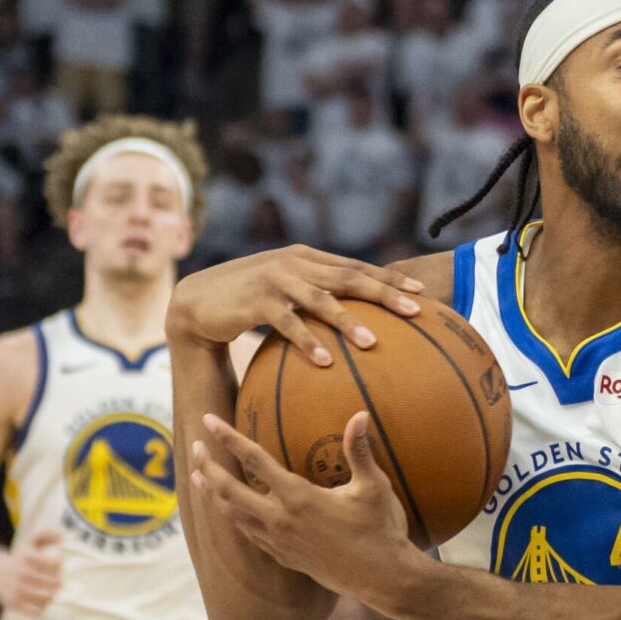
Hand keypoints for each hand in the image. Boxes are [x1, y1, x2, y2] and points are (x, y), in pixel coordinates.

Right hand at [0, 532, 61, 616]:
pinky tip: (39, 601)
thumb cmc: (20, 558)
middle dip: (58, 581)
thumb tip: (62, 536)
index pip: (57, 563)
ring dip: (52, 594)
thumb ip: (46, 534)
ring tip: (48, 589)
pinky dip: (41, 607)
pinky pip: (37, 612)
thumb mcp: (30, 542)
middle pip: (56, 582)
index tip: (54, 565)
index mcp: (27, 557)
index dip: (59, 565)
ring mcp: (17, 590)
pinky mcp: (13, 604)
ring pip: (49, 597)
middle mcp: (22, 573)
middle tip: (53, 579)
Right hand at [167, 245, 424, 366]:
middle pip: (349, 278)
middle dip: (385, 294)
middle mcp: (296, 263)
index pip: (358, 266)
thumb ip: (318, 294)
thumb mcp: (287, 290)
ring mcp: (275, 280)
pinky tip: (326, 361)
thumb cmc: (250, 300)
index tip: (423, 294)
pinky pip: (287, 323)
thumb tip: (362, 318)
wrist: (197, 301)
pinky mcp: (255, 301)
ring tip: (373, 344)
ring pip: (321, 299)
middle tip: (415, 312)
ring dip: (349, 321)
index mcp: (308, 258)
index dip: (390, 279)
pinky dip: (308, 341)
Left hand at [190, 412, 422, 611]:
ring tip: (198, 477)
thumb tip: (360, 415)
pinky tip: (230, 511)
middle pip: (227, 491)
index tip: (207, 420)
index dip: (228, 438)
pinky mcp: (283, 556)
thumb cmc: (380, 529)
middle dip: (207, 466)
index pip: (254, 461)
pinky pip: (246, 534)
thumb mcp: (373, 486)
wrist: (381, 577)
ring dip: (211, 494)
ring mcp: (278, 541)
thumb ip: (360, 451)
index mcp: (298, 497)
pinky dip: (231, 517)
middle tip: (193, 446)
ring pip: (231, 515)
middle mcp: (279, 519)